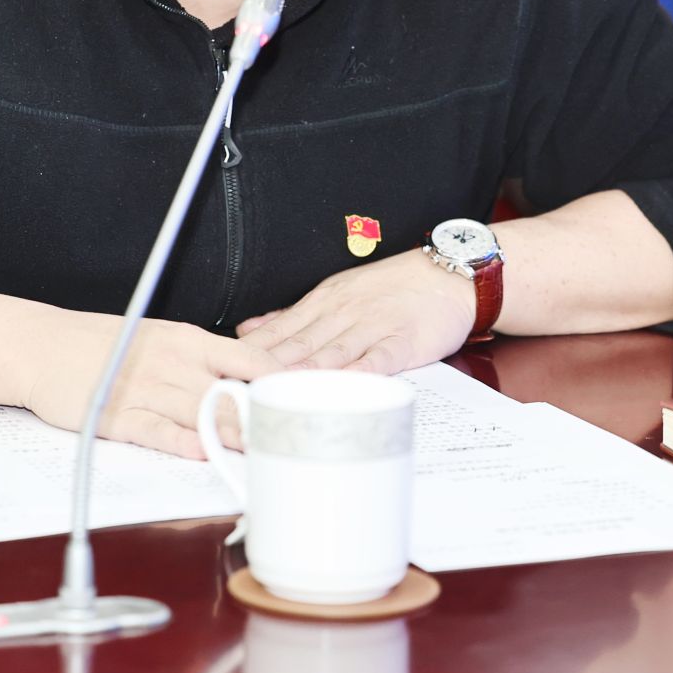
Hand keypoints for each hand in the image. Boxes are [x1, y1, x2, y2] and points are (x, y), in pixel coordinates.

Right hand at [21, 311, 281, 459]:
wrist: (43, 347)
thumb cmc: (104, 345)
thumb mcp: (159, 340)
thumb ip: (202, 361)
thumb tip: (249, 383)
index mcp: (186, 340)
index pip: (248, 358)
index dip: (281, 380)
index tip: (311, 398)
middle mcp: (171, 363)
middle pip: (230, 393)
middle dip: (265, 418)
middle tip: (298, 436)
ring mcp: (145, 390)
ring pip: (200, 415)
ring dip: (234, 435)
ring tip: (266, 452)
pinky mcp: (118, 416)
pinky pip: (156, 431)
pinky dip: (181, 443)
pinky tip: (202, 452)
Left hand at [236, 248, 476, 375]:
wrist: (448, 275)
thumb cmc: (395, 288)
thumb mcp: (338, 291)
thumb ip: (294, 315)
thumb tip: (249, 329)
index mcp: (322, 302)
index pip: (277, 332)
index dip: (249, 355)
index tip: (223, 374)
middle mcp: (340, 313)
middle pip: (295, 346)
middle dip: (264, 371)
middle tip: (237, 393)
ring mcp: (370, 327)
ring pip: (328, 354)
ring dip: (299, 376)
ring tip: (273, 397)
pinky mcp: (401, 342)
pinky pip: (374, 361)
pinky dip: (354, 376)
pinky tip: (337, 391)